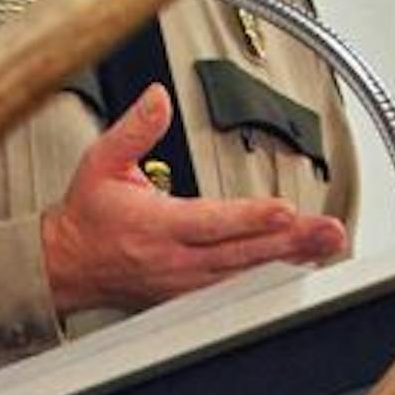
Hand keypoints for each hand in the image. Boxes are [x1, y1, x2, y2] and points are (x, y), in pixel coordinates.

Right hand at [40, 84, 348, 317]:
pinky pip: (238, 288)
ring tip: (326, 244)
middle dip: (290, 241)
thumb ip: (134, 129)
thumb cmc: (88, 216)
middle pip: (242, 253)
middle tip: (328, 231)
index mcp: (156, 226)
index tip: (286, 211)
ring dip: (289, 259)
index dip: (251, 218)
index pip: (211, 222)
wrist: (66, 265)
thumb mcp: (101, 161)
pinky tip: (299, 263)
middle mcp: (176, 260)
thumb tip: (158, 98)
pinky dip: (271, 276)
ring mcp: (186, 283)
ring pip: (246, 274)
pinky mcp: (190, 295)